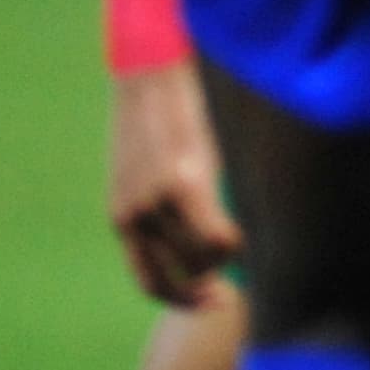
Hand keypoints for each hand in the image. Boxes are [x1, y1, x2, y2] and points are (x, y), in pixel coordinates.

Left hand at [108, 60, 241, 305]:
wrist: (152, 69)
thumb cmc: (160, 116)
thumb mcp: (150, 170)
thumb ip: (168, 207)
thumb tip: (212, 247)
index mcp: (122, 216)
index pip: (151, 282)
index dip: (186, 299)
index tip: (219, 299)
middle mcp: (134, 216)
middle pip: (186, 273)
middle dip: (217, 275)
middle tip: (240, 261)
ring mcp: (156, 202)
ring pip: (206, 257)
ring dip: (229, 252)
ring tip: (239, 223)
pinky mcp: (181, 183)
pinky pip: (219, 236)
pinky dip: (237, 241)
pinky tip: (246, 229)